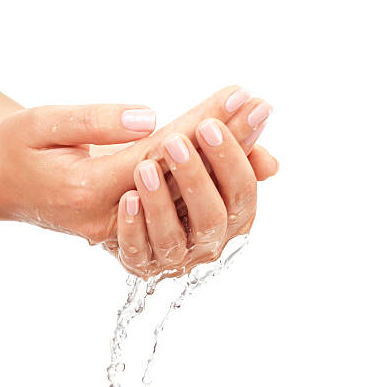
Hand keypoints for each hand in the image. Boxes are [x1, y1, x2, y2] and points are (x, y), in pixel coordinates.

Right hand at [0, 87, 275, 258]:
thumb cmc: (15, 148)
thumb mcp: (42, 123)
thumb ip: (95, 122)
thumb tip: (151, 118)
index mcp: (84, 190)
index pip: (158, 155)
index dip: (201, 125)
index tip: (237, 94)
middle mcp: (106, 218)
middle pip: (180, 182)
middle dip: (224, 142)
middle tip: (261, 106)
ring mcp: (116, 229)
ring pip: (183, 200)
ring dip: (222, 164)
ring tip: (255, 127)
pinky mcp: (122, 228)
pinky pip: (173, 207)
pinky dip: (203, 180)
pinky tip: (231, 160)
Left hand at [115, 118, 259, 278]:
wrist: (122, 198)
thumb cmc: (173, 172)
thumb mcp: (204, 154)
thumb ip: (234, 143)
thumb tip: (264, 124)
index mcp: (232, 215)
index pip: (242, 192)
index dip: (231, 160)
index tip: (210, 125)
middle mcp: (208, 241)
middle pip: (211, 219)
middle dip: (195, 179)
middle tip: (174, 142)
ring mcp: (173, 256)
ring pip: (172, 238)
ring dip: (159, 203)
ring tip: (144, 167)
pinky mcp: (140, 262)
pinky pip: (137, 251)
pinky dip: (133, 226)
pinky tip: (128, 199)